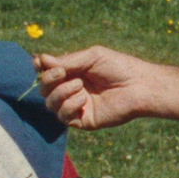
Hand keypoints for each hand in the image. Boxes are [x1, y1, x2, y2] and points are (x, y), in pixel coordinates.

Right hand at [35, 45, 152, 129]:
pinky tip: (83, 99)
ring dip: (60, 93)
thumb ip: (67, 61)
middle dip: (48, 80)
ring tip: (79, 86)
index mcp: (73, 72)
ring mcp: (76, 105)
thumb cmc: (119, 67)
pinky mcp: (83, 120)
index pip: (48, 72)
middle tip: (61, 73)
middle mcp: (72, 89)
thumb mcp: (91, 57)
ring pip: (51, 104)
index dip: (41, 69)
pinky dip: (69, 106)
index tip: (39, 63)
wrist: (139, 86)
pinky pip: (63, 116)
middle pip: (45, 89)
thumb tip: (40, 59)